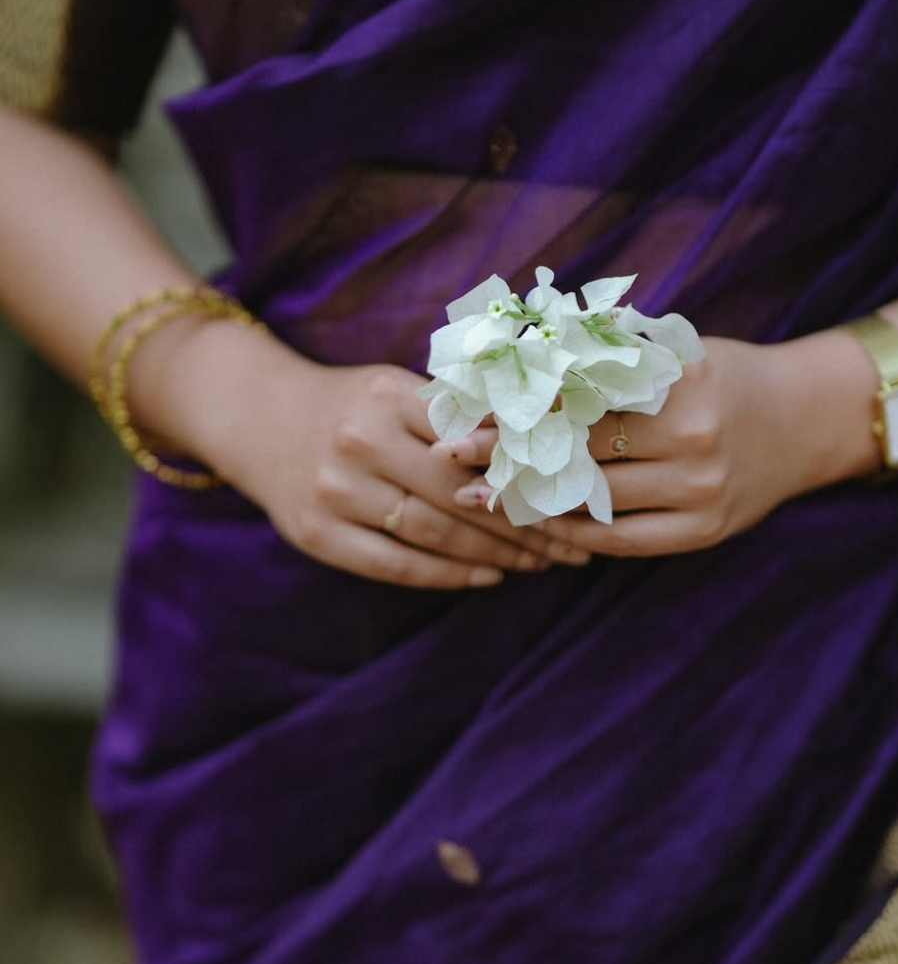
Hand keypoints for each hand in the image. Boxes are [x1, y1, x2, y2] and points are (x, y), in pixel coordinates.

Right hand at [178, 333, 590, 588]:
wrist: (258, 418)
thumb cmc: (350, 404)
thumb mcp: (396, 387)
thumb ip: (455, 412)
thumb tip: (543, 441)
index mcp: (387, 394)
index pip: (473, 440)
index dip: (529, 471)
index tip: (574, 493)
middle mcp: (359, 441)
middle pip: (460, 494)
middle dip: (526, 524)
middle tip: (573, 543)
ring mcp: (335, 491)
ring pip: (434, 533)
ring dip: (497, 554)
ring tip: (540, 563)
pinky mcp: (317, 535)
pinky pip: (396, 565)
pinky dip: (449, 575)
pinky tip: (487, 576)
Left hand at [445, 333, 879, 557]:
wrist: (808, 419)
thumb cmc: (724, 377)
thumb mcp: (673, 353)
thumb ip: (607, 363)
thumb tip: (515, 369)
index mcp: (679, 381)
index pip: (580, 399)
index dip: (517, 411)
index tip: (466, 417)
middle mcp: (694, 437)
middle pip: (579, 454)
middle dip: (510, 459)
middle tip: (455, 464)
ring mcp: (702, 490)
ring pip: (595, 503)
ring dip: (533, 502)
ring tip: (484, 497)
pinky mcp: (706, 531)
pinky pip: (624, 541)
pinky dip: (578, 534)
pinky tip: (543, 524)